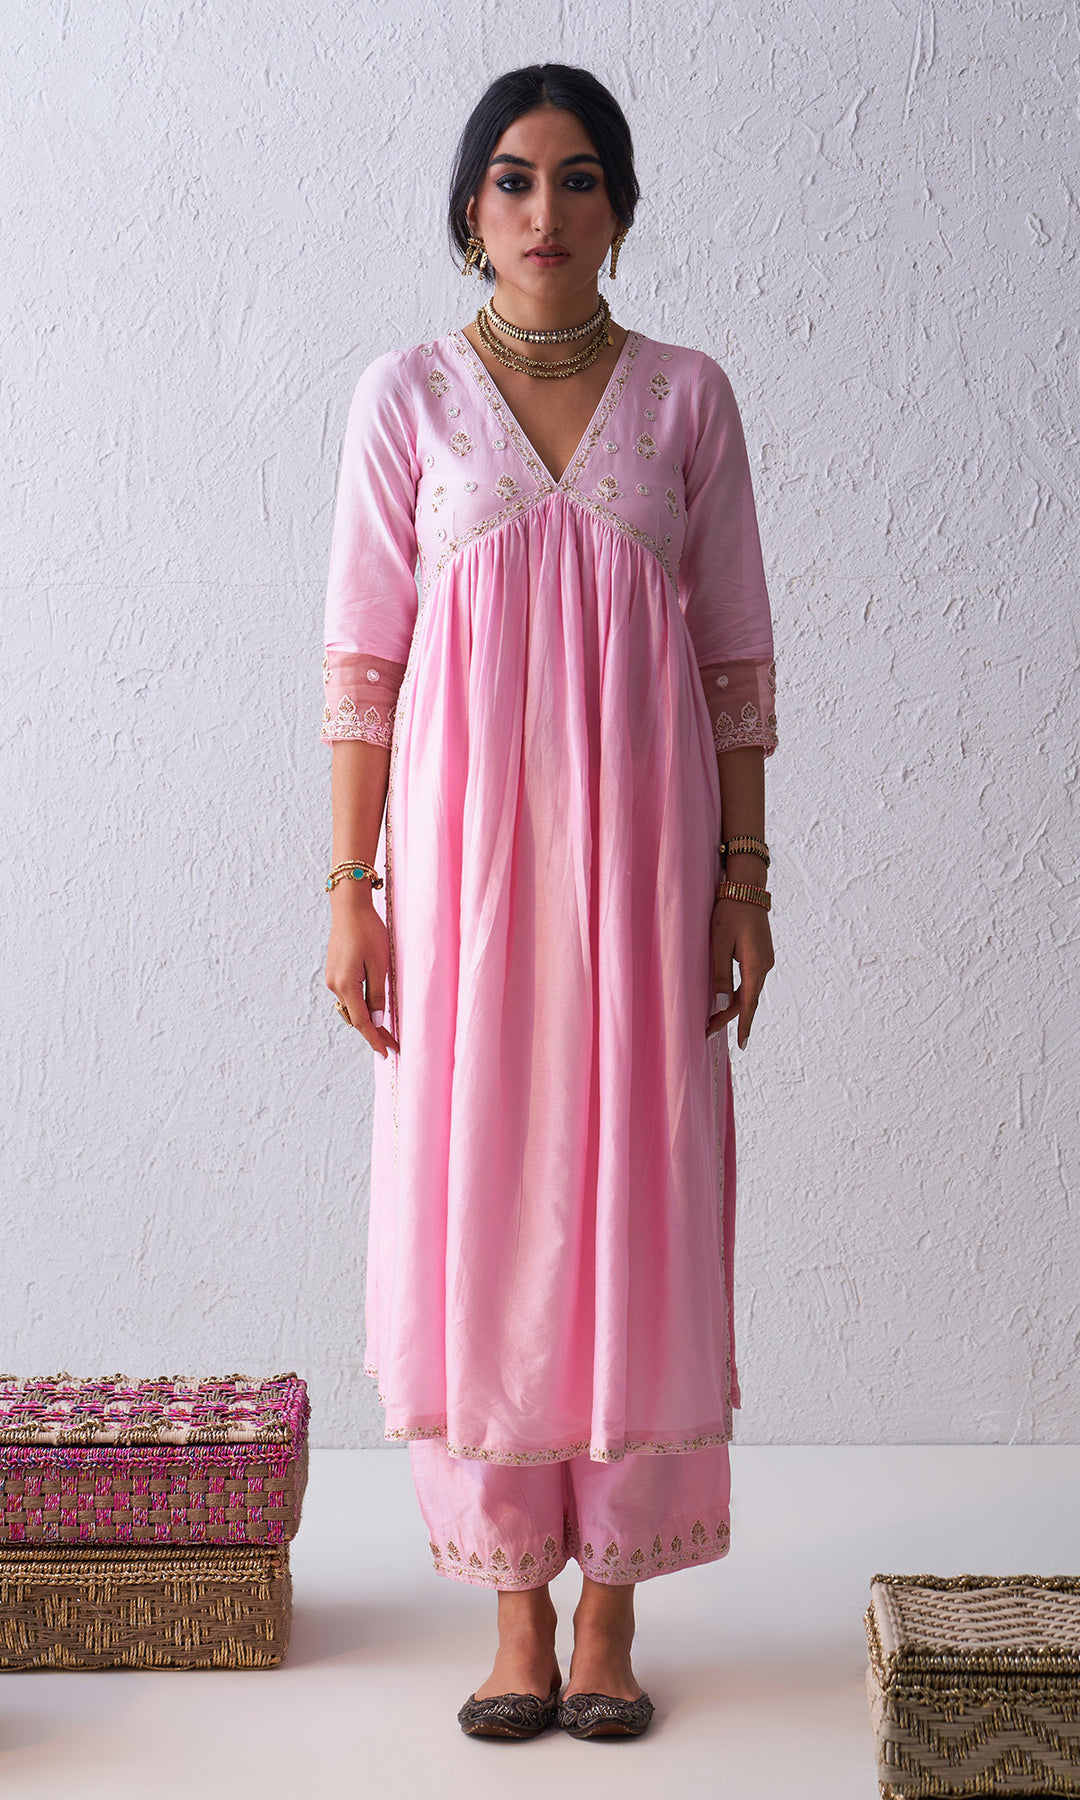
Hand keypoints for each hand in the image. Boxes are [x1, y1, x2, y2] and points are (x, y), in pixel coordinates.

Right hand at [325, 890, 399, 1057]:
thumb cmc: (367, 931)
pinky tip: (371, 1011)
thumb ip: (377, 994)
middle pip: (355, 1018)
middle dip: (373, 1032)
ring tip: (385, 1032)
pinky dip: (360, 1007)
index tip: (387, 1052)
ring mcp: (332, 978)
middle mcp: (334, 985)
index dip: (375, 1038)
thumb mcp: (379, 964)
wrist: (349, 907)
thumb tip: (376, 1019)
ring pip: (351, 1008)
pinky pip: (348, 996)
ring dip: (366, 1020)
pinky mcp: (335, 971)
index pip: (361, 1021)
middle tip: (392, 1046)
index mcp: (346, 985)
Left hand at [707, 897, 773, 1049]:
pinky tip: (729, 999)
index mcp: (756, 965)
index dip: (741, 1024)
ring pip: (749, 990)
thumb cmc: (730, 912)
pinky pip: (750, 980)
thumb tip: (720, 1003)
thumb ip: (720, 974)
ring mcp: (765, 960)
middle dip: (730, 1017)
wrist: (747, 888)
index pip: (748, 1003)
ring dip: (734, 1006)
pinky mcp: (761, 954)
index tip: (739, 1045)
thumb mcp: (720, 942)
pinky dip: (739, 993)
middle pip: (748, 999)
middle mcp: (765, 965)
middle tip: (709, 1031)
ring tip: (715, 1020)